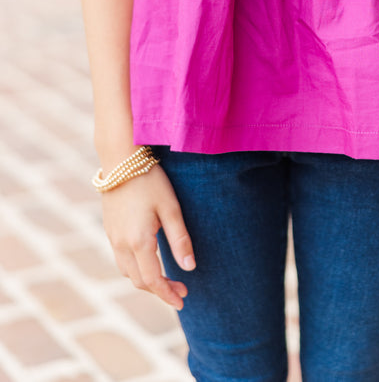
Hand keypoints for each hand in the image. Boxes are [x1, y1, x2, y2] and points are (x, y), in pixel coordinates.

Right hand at [101, 164, 195, 309]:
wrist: (121, 159)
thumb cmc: (150, 180)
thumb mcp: (171, 208)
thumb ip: (180, 239)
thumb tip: (190, 268)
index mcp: (139, 241)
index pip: (153, 280)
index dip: (168, 294)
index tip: (183, 299)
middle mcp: (121, 244)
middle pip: (139, 281)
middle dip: (160, 290)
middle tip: (181, 289)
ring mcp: (112, 237)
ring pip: (127, 272)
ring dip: (146, 281)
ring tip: (166, 279)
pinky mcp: (109, 229)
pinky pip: (121, 259)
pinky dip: (135, 268)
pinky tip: (149, 260)